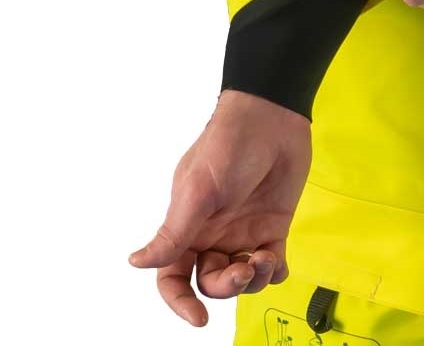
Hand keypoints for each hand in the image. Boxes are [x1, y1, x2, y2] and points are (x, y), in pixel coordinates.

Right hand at [127, 89, 311, 326]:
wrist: (271, 116)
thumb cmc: (228, 146)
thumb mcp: (198, 190)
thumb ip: (173, 232)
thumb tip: (135, 263)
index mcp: (188, 226)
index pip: (173, 276)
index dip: (180, 302)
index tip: (198, 319)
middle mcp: (213, 234)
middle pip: (210, 282)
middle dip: (225, 287)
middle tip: (244, 269)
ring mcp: (244, 231)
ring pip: (242, 277)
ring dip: (253, 280)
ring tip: (264, 259)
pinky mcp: (273, 225)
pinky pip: (272, 263)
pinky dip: (275, 272)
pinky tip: (276, 261)